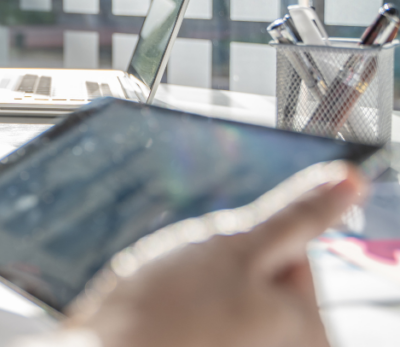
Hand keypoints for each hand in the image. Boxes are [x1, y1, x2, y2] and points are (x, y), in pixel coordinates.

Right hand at [12, 162, 363, 346]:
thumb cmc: (164, 314)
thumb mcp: (235, 248)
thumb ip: (296, 216)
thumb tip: (348, 181)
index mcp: (312, 332)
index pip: (297, 249)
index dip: (251, 241)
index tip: (218, 263)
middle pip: (268, 277)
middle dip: (227, 269)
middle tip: (191, 284)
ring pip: (233, 298)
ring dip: (203, 289)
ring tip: (174, 304)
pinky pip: (209, 323)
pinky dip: (189, 314)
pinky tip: (168, 319)